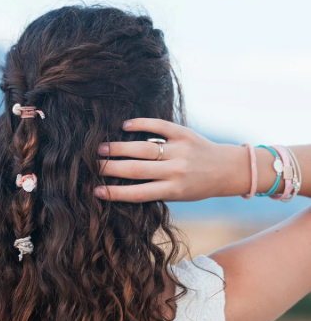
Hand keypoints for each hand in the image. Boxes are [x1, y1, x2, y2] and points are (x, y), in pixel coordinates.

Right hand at [94, 118, 248, 202]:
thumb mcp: (179, 196)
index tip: (96, 190)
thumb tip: (122, 181)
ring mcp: (180, 150)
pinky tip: (125, 126)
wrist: (227, 169)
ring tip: (101, 148)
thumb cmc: (198, 187)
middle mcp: (176, 170)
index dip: (115, 193)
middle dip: (111, 167)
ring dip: (119, 147)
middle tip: (93, 165)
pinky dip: (141, 124)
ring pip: (143, 148)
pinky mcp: (184, 133)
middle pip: (136, 169)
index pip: (138, 193)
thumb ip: (155, 189)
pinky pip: (159, 126)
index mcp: (174, 190)